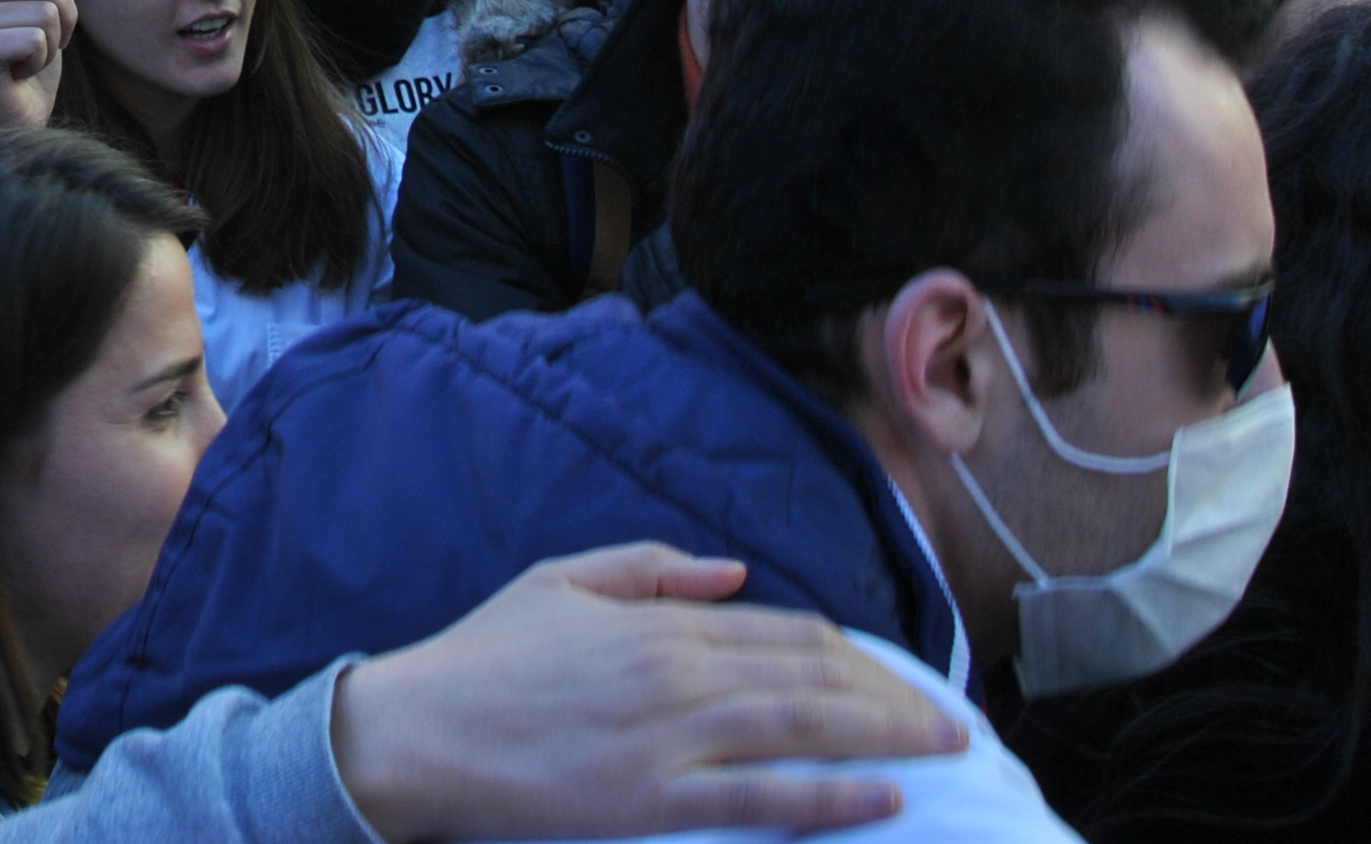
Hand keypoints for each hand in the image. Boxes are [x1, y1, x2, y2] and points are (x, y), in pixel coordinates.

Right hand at [330, 544, 960, 843]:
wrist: (418, 732)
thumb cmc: (484, 656)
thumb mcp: (562, 580)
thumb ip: (651, 569)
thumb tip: (732, 569)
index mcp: (660, 620)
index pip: (786, 629)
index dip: (856, 652)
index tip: (901, 672)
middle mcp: (679, 672)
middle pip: (814, 676)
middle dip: (894, 695)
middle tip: (952, 718)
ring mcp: (671, 739)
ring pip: (806, 728)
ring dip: (888, 736)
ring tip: (945, 748)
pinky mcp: (655, 801)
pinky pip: (765, 800)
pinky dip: (833, 796)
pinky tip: (886, 798)